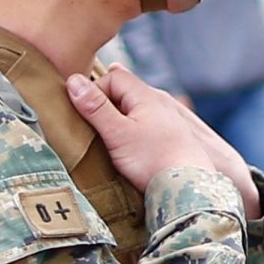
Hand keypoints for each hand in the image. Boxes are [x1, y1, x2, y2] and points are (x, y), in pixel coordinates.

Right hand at [70, 65, 261, 216]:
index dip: (95, 91)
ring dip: (120, 119)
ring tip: (112, 139)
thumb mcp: (117, 133)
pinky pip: (147, 124)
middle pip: (124, 91)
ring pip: (136, 109)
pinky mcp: (174, 137)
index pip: (113, 77)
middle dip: (106, 104)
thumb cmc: (153, 160)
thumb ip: (95, 108)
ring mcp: (169, 119)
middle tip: (96, 127)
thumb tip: (73, 81)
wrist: (189, 187)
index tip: (86, 114)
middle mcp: (160, 102)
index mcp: (146, 95)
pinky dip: (134, 130)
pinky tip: (132, 148)